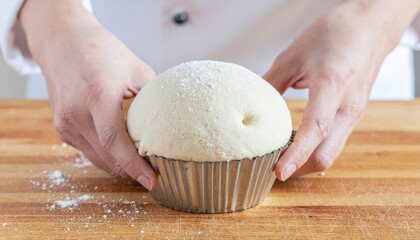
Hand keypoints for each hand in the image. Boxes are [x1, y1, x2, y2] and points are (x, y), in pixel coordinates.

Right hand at [20, 0, 157, 188]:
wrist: (62, 41)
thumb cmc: (101, 51)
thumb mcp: (136, 69)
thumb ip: (152, 98)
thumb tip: (173, 123)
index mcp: (96, 95)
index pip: (115, 142)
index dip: (134, 166)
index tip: (152, 180)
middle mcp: (75, 113)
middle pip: (107, 157)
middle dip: (131, 170)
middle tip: (155, 172)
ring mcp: (65, 123)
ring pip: (97, 159)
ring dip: (119, 165)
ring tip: (141, 162)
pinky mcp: (61, 129)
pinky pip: (89, 151)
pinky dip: (106, 154)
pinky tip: (121, 148)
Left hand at [264, 0, 419, 180]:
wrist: (370, 27)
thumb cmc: (334, 35)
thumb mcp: (293, 55)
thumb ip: (271, 83)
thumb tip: (251, 107)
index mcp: (333, 85)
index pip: (315, 129)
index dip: (296, 154)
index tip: (278, 172)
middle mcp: (349, 105)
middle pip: (326, 154)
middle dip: (299, 168)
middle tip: (273, 169)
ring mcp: (355, 112)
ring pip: (331, 151)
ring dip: (307, 160)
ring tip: (282, 158)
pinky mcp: (354, 114)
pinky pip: (335, 141)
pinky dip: (316, 148)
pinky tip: (298, 143)